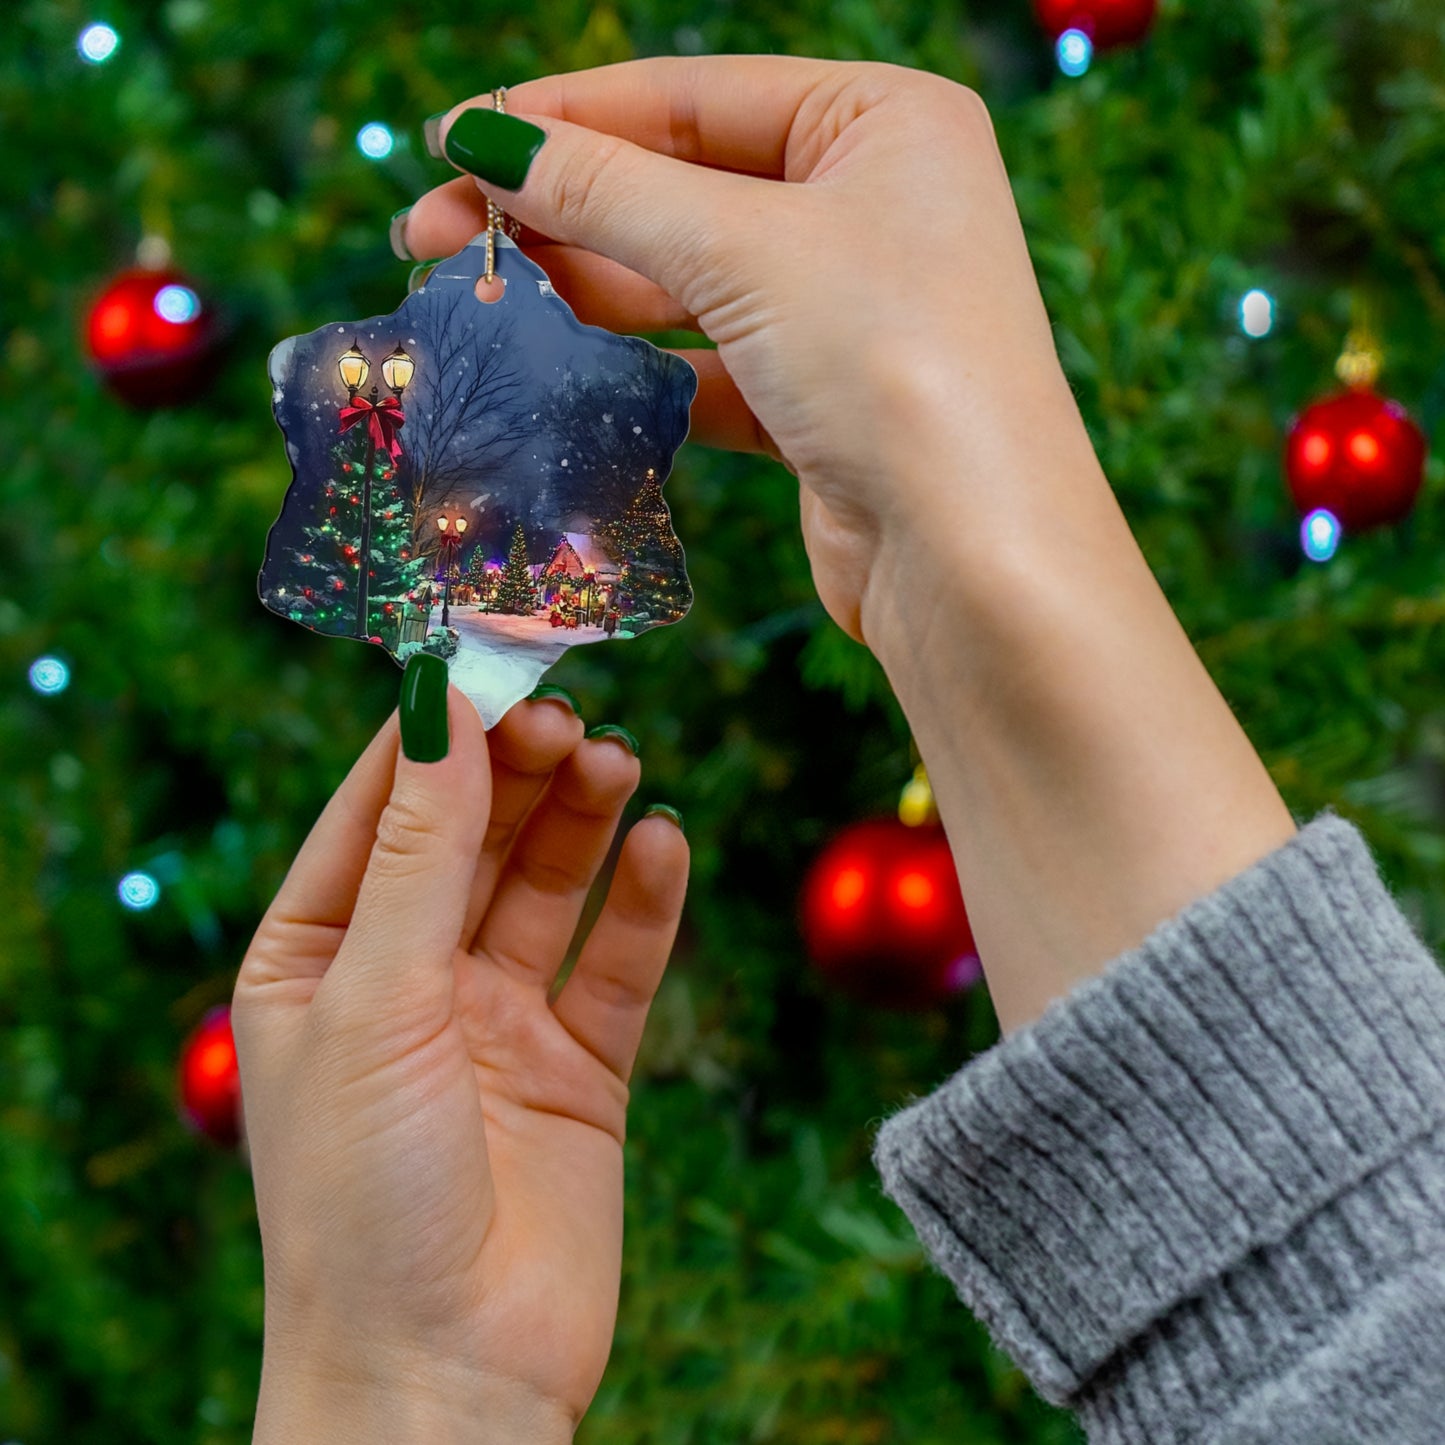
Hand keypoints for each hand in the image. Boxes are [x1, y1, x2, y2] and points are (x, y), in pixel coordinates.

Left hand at [233, 691, 687, 1441]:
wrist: (446, 1379)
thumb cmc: (363, 1199)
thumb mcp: (376, 1001)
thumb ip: (420, 853)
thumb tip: (441, 708)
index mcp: (319, 959)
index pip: (378, 810)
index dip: (434, 732)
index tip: (489, 652)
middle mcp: (408, 979)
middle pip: (474, 836)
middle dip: (519, 770)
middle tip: (570, 711)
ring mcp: (498, 1022)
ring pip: (549, 886)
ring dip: (584, 819)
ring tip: (619, 762)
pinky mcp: (580, 1068)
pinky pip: (617, 962)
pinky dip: (644, 902)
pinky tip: (665, 844)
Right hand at [402, 57, 1092, 641]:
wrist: (972, 559)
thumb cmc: (893, 364)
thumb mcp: (743, 249)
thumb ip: (608, 190)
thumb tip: (484, 141)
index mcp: (883, 121)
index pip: (692, 96)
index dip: (564, 117)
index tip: (451, 141)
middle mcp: (872, 203)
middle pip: (681, 186)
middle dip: (557, 208)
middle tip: (430, 234)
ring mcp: (847, 307)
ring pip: (688, 278)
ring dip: (586, 285)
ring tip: (479, 296)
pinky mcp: (821, 401)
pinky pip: (709, 362)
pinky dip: (639, 366)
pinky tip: (563, 367)